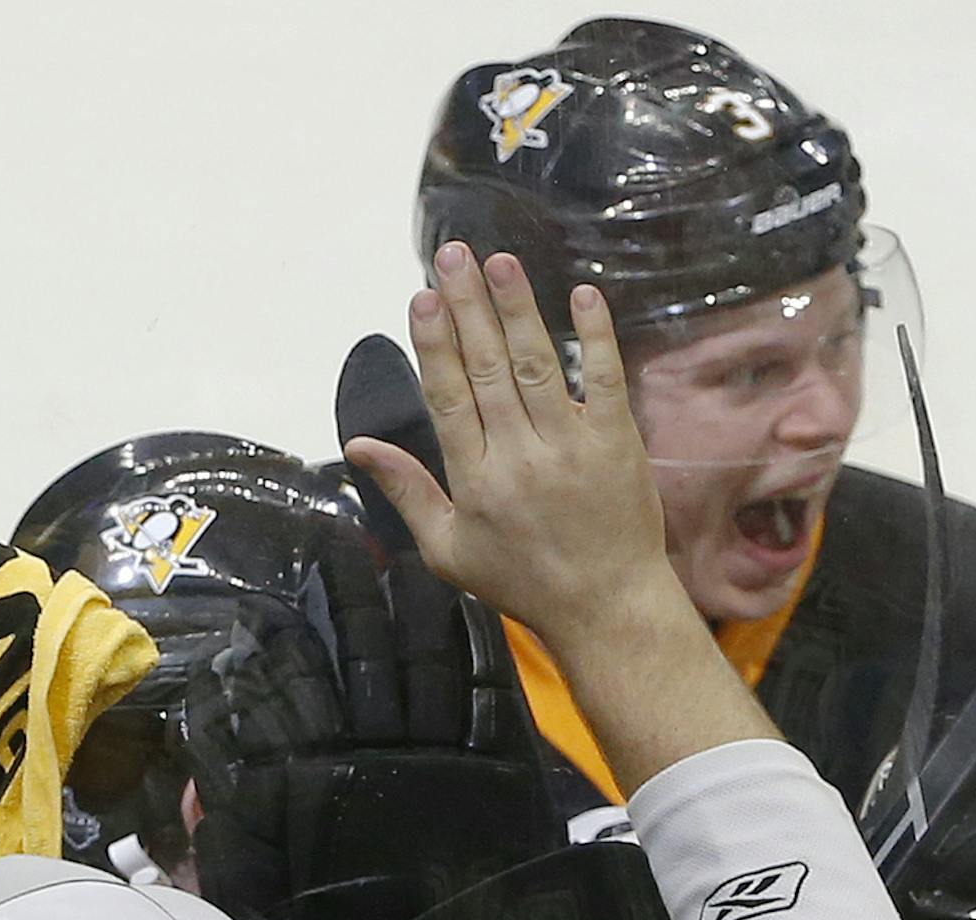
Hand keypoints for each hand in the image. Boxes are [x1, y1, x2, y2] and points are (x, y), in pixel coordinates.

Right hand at [347, 243, 775, 791]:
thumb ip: (407, 490)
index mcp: (475, 479)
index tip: (424, 297)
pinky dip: (595, 339)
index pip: (448, 397)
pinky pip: (606, 383)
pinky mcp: (618, 447)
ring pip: (538, 365)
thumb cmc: (525, 584)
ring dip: (517, 309)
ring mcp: (571, 449)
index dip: (434, 343)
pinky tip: (583, 296)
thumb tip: (357, 445)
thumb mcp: (450, 551)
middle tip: (452, 253)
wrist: (608, 608)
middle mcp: (520, 457)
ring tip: (499, 262)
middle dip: (468, 307)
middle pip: (488, 368)